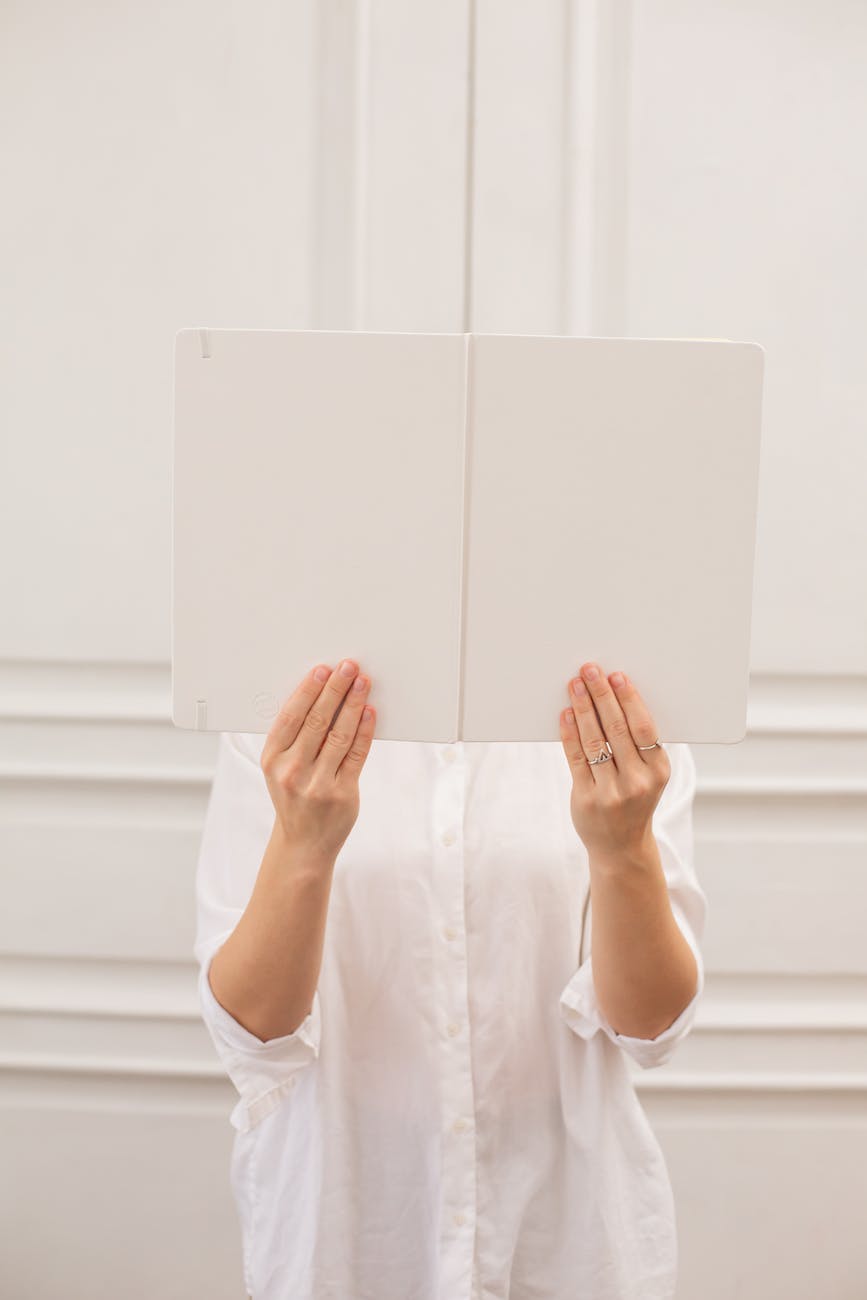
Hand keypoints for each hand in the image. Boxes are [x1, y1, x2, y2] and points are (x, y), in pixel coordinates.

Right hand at [260, 659, 375, 862]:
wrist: (303, 844)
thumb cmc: (293, 797)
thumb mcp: (280, 768)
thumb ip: (294, 738)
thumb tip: (321, 696)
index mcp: (272, 759)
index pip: (291, 716)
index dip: (308, 690)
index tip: (322, 670)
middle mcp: (291, 770)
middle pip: (316, 721)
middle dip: (335, 690)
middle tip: (348, 667)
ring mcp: (317, 783)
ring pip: (339, 734)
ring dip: (353, 704)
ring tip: (362, 683)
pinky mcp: (342, 793)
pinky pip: (356, 755)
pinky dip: (364, 731)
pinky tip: (369, 713)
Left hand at [558, 662, 670, 860]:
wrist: (621, 847)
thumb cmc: (634, 800)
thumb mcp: (649, 776)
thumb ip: (637, 745)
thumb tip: (615, 698)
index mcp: (659, 771)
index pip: (643, 728)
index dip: (629, 699)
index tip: (617, 676)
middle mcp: (637, 782)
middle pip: (617, 729)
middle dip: (602, 695)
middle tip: (590, 670)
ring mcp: (611, 792)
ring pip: (594, 740)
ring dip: (583, 708)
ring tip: (575, 685)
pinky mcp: (586, 798)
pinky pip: (576, 758)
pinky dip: (570, 732)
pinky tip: (566, 713)